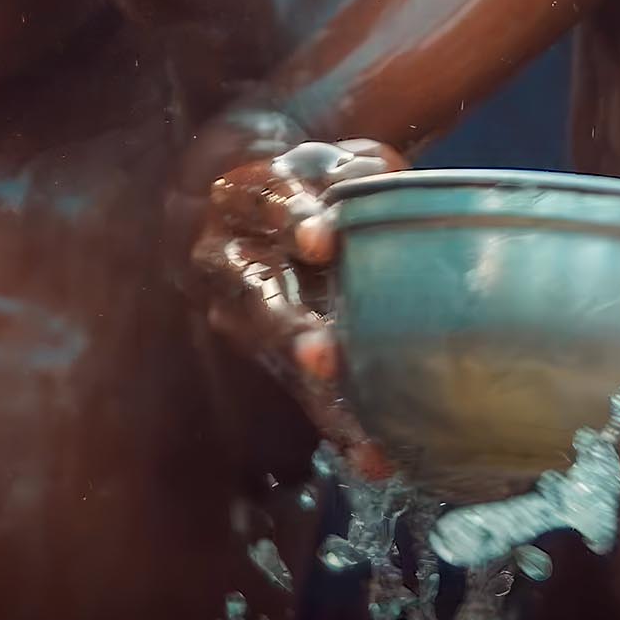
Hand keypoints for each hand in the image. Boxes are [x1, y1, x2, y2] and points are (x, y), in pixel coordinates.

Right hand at [188, 125, 402, 462]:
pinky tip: (372, 459)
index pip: (267, 205)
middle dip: (290, 328)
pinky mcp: (266, 356)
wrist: (260, 202)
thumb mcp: (337, 160)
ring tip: (356, 432)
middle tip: (322, 356)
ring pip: (275, 358)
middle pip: (257, 293)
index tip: (323, 241)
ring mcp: (243, 314)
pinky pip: (297, 395)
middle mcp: (229, 259)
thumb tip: (389, 185)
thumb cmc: (313, 179)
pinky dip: (335, 427)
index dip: (294, 221)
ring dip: (314, 395)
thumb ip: (362, 172)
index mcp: (247, 196)